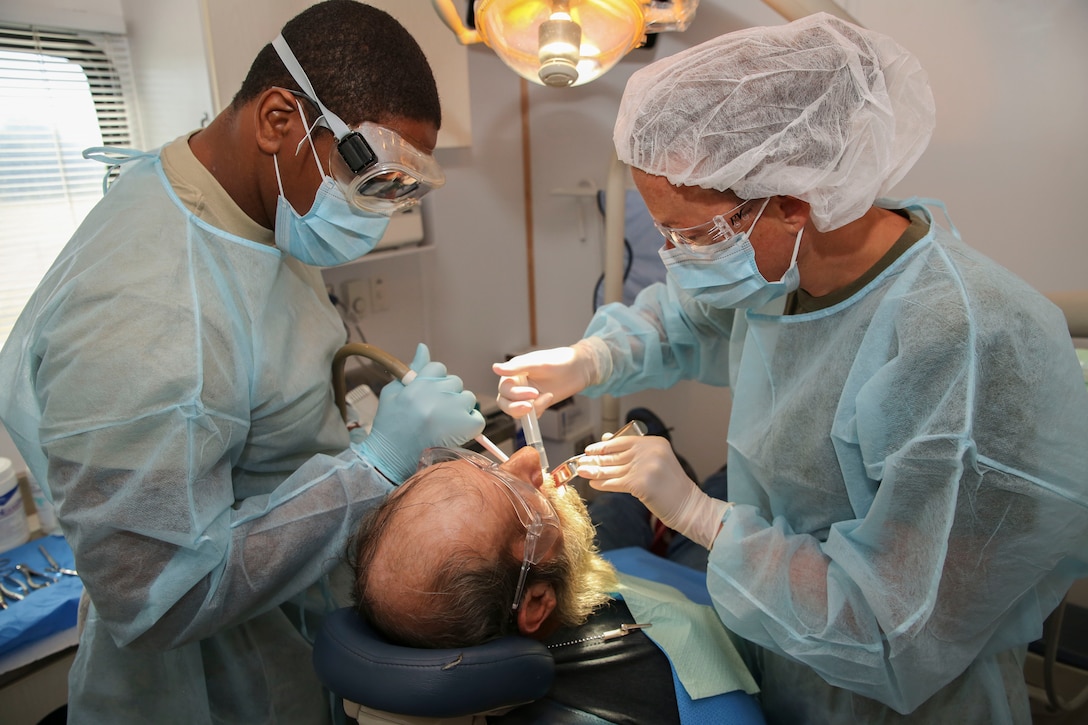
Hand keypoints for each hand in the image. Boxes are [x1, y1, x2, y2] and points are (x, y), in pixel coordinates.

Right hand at [355, 343, 484, 482]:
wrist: (389, 460)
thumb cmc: (389, 425)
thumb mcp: (393, 393)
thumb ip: (412, 369)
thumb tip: (423, 347)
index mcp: (417, 384)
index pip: (438, 368)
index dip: (434, 381)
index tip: (428, 395)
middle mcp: (435, 395)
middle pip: (455, 382)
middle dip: (448, 394)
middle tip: (434, 413)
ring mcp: (452, 411)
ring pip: (468, 398)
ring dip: (460, 408)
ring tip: (444, 424)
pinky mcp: (465, 427)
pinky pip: (477, 418)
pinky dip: (469, 425)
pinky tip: (454, 433)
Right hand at [492, 341, 600, 417]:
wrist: (579, 368)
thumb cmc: (559, 361)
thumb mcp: (537, 363)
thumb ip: (516, 367)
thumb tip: (494, 368)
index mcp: (513, 373)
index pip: (504, 390)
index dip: (515, 395)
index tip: (533, 393)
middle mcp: (517, 385)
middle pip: (505, 403)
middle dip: (517, 407)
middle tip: (531, 406)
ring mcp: (526, 396)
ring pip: (516, 412)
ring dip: (530, 409)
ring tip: (546, 397)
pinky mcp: (537, 404)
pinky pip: (530, 415)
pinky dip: (539, 410)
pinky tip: (549, 397)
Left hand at [576, 435, 730, 548]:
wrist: (687, 505)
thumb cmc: (670, 485)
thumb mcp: (656, 461)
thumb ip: (633, 452)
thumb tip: (606, 439)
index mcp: (655, 442)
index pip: (623, 441)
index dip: (604, 446)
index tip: (589, 449)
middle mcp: (650, 451)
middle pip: (616, 455)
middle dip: (596, 459)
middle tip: (581, 462)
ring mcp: (646, 467)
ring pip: (613, 469)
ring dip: (596, 471)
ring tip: (583, 472)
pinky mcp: (641, 484)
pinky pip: (616, 483)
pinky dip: (604, 483)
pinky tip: (594, 484)